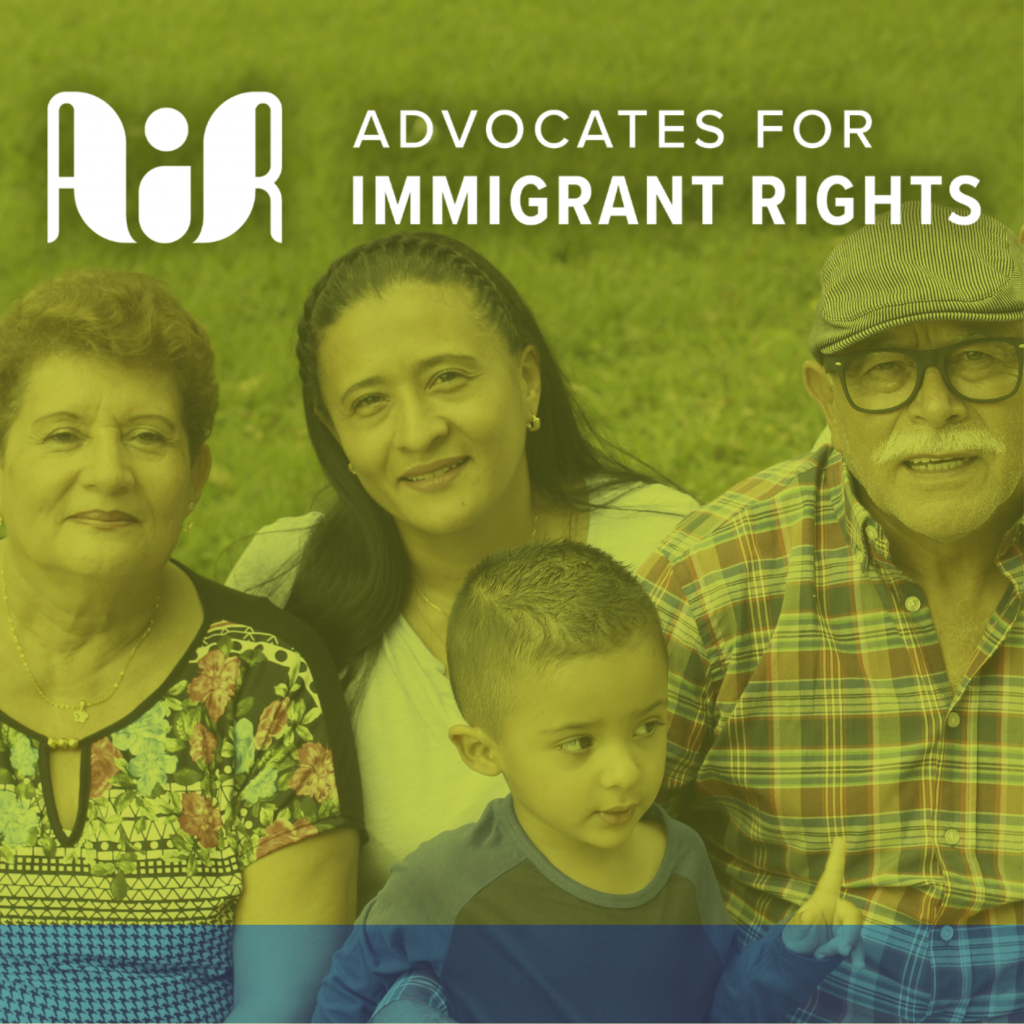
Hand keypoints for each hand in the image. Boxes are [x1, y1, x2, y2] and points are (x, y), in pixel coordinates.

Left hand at [782, 837, 864, 968]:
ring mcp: (844, 925)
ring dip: (845, 946)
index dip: (837, 857)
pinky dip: (857, 955)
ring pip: (855, 933)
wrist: (800, 961)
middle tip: (839, 949)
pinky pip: (858, 946)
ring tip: (827, 955)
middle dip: (849, 933)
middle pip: (852, 914)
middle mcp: (836, 909)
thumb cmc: (795, 940)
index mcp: (823, 899)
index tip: (841, 837)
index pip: (831, 875)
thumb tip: (808, 916)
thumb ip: (801, 925)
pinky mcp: (849, 940)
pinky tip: (856, 965)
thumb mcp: (793, 932)